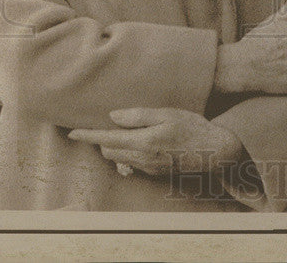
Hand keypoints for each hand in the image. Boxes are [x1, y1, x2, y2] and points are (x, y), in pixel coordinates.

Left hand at [68, 108, 242, 176]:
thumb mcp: (168, 114)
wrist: (214, 152)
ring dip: (114, 147)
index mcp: (143, 142)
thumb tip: (114, 116)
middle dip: (101, 140)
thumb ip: (139, 115)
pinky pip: (132, 163)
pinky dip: (128, 153)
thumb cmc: (193, 128)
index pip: (107, 139)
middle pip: (109, 151)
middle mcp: (142, 158)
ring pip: (119, 158)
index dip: (88, 135)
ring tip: (120, 132)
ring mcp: (148, 168)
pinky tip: (138, 142)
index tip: (72, 132)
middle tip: (102, 125)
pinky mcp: (154, 173)